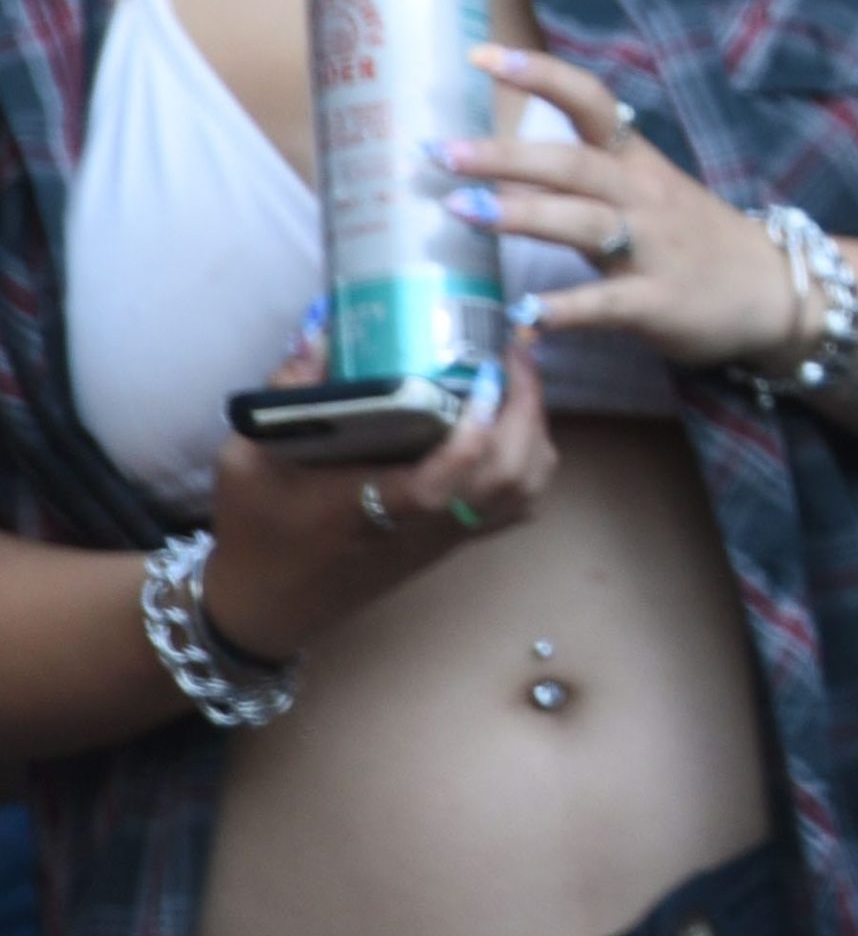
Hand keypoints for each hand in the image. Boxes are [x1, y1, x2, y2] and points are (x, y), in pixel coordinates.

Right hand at [201, 324, 557, 667]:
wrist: (267, 604)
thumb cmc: (255, 528)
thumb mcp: (246, 459)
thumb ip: (285, 394)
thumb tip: (324, 331)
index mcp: (368, 509)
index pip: (438, 486)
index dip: (471, 437)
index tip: (482, 378)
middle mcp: (421, 526)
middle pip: (504, 482)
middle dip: (524, 413)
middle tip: (512, 353)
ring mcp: (445, 537)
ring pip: (522, 492)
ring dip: (533, 432)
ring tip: (515, 379)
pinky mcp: (454, 541)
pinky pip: (517, 504)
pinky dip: (532, 460)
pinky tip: (512, 420)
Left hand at [443, 43, 810, 378]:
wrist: (777, 289)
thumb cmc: (696, 239)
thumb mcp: (648, 193)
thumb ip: (584, 179)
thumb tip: (499, 166)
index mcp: (637, 163)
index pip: (590, 103)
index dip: (541, 76)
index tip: (482, 56)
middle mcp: (642, 196)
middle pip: (572, 164)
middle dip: (505, 155)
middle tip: (442, 151)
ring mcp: (651, 248)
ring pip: (584, 222)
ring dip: (522, 215)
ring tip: (461, 210)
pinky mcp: (657, 302)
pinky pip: (606, 303)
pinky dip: (564, 310)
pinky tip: (522, 317)